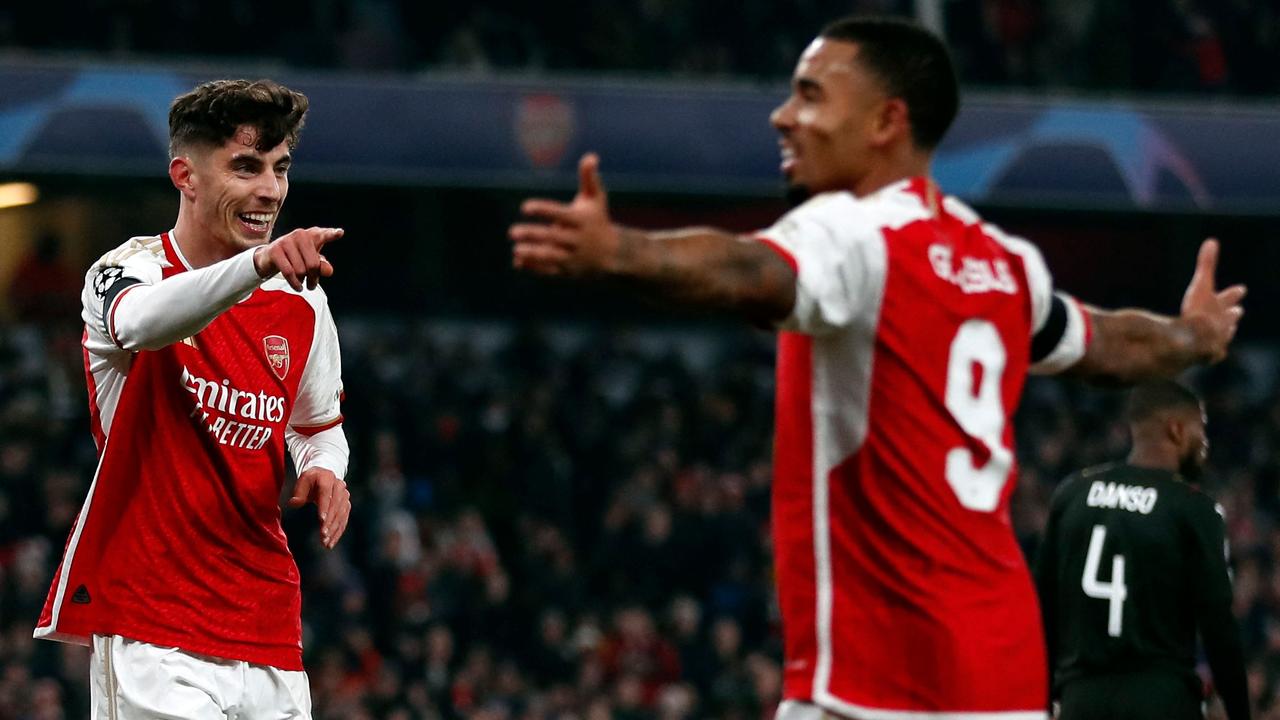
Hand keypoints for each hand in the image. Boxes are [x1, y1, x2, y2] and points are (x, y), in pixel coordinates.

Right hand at [253, 227, 342, 290]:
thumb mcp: (312, 262)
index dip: (332, 234)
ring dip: (302, 281)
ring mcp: (286, 241)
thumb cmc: (296, 258)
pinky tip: (298, 286)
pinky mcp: (275, 250)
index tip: (340, 233)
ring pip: (300, 270)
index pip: (324, 234)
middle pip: (313, 264)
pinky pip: (289, 272)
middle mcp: (300, 235)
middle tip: (312, 284)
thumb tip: (329, 271)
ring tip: (302, 283)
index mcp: (312, 235)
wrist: (270, 258)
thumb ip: (322, 266)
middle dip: (313, 277)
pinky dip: (294, 283)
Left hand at [288, 467, 350, 548]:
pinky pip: (344, 520)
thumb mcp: (303, 481)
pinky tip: (332, 541)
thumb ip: (299, 492)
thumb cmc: (310, 480)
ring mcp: (345, 496)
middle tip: (323, 535)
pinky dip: (338, 532)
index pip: (326, 494)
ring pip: (341, 515)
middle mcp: (339, 487)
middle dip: (329, 522)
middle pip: (335, 506)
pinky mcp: (346, 505)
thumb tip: (294, 503)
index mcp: (327, 478)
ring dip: (334, 530)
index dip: (324, 507)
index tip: (322, 520)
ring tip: (326, 542)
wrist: (324, 475)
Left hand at [510, 153, 621, 275]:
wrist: (612, 254)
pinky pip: (550, 271)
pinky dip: (534, 268)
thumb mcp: (596, 199)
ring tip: (515, 250)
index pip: (561, 214)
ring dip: (532, 254)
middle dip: (532, 235)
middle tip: (511, 232)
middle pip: (553, 237)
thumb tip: (591, 156)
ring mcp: (573, 257)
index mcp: (581, 221)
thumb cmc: (598, 220)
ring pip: (551, 256)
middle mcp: (578, 239)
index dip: (543, 209)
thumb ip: (590, 178)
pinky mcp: (569, 270)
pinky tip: (518, 262)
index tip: (524, 207)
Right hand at [1180, 238, 1245, 362]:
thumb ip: (1206, 264)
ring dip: (1226, 332)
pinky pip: (1215, 354)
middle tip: (1238, 312)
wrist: (1196, 340)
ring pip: (1225, 335)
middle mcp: (1224, 323)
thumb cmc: (1198, 311)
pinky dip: (1214, 352)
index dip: (1234, 293)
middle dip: (1233, 314)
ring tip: (1227, 331)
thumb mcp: (1201, 285)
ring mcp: (1220, 340)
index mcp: (1221, 306)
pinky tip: (1212, 355)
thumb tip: (1212, 241)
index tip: (1242, 289)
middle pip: (1231, 317)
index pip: (1230, 297)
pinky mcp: (1213, 355)